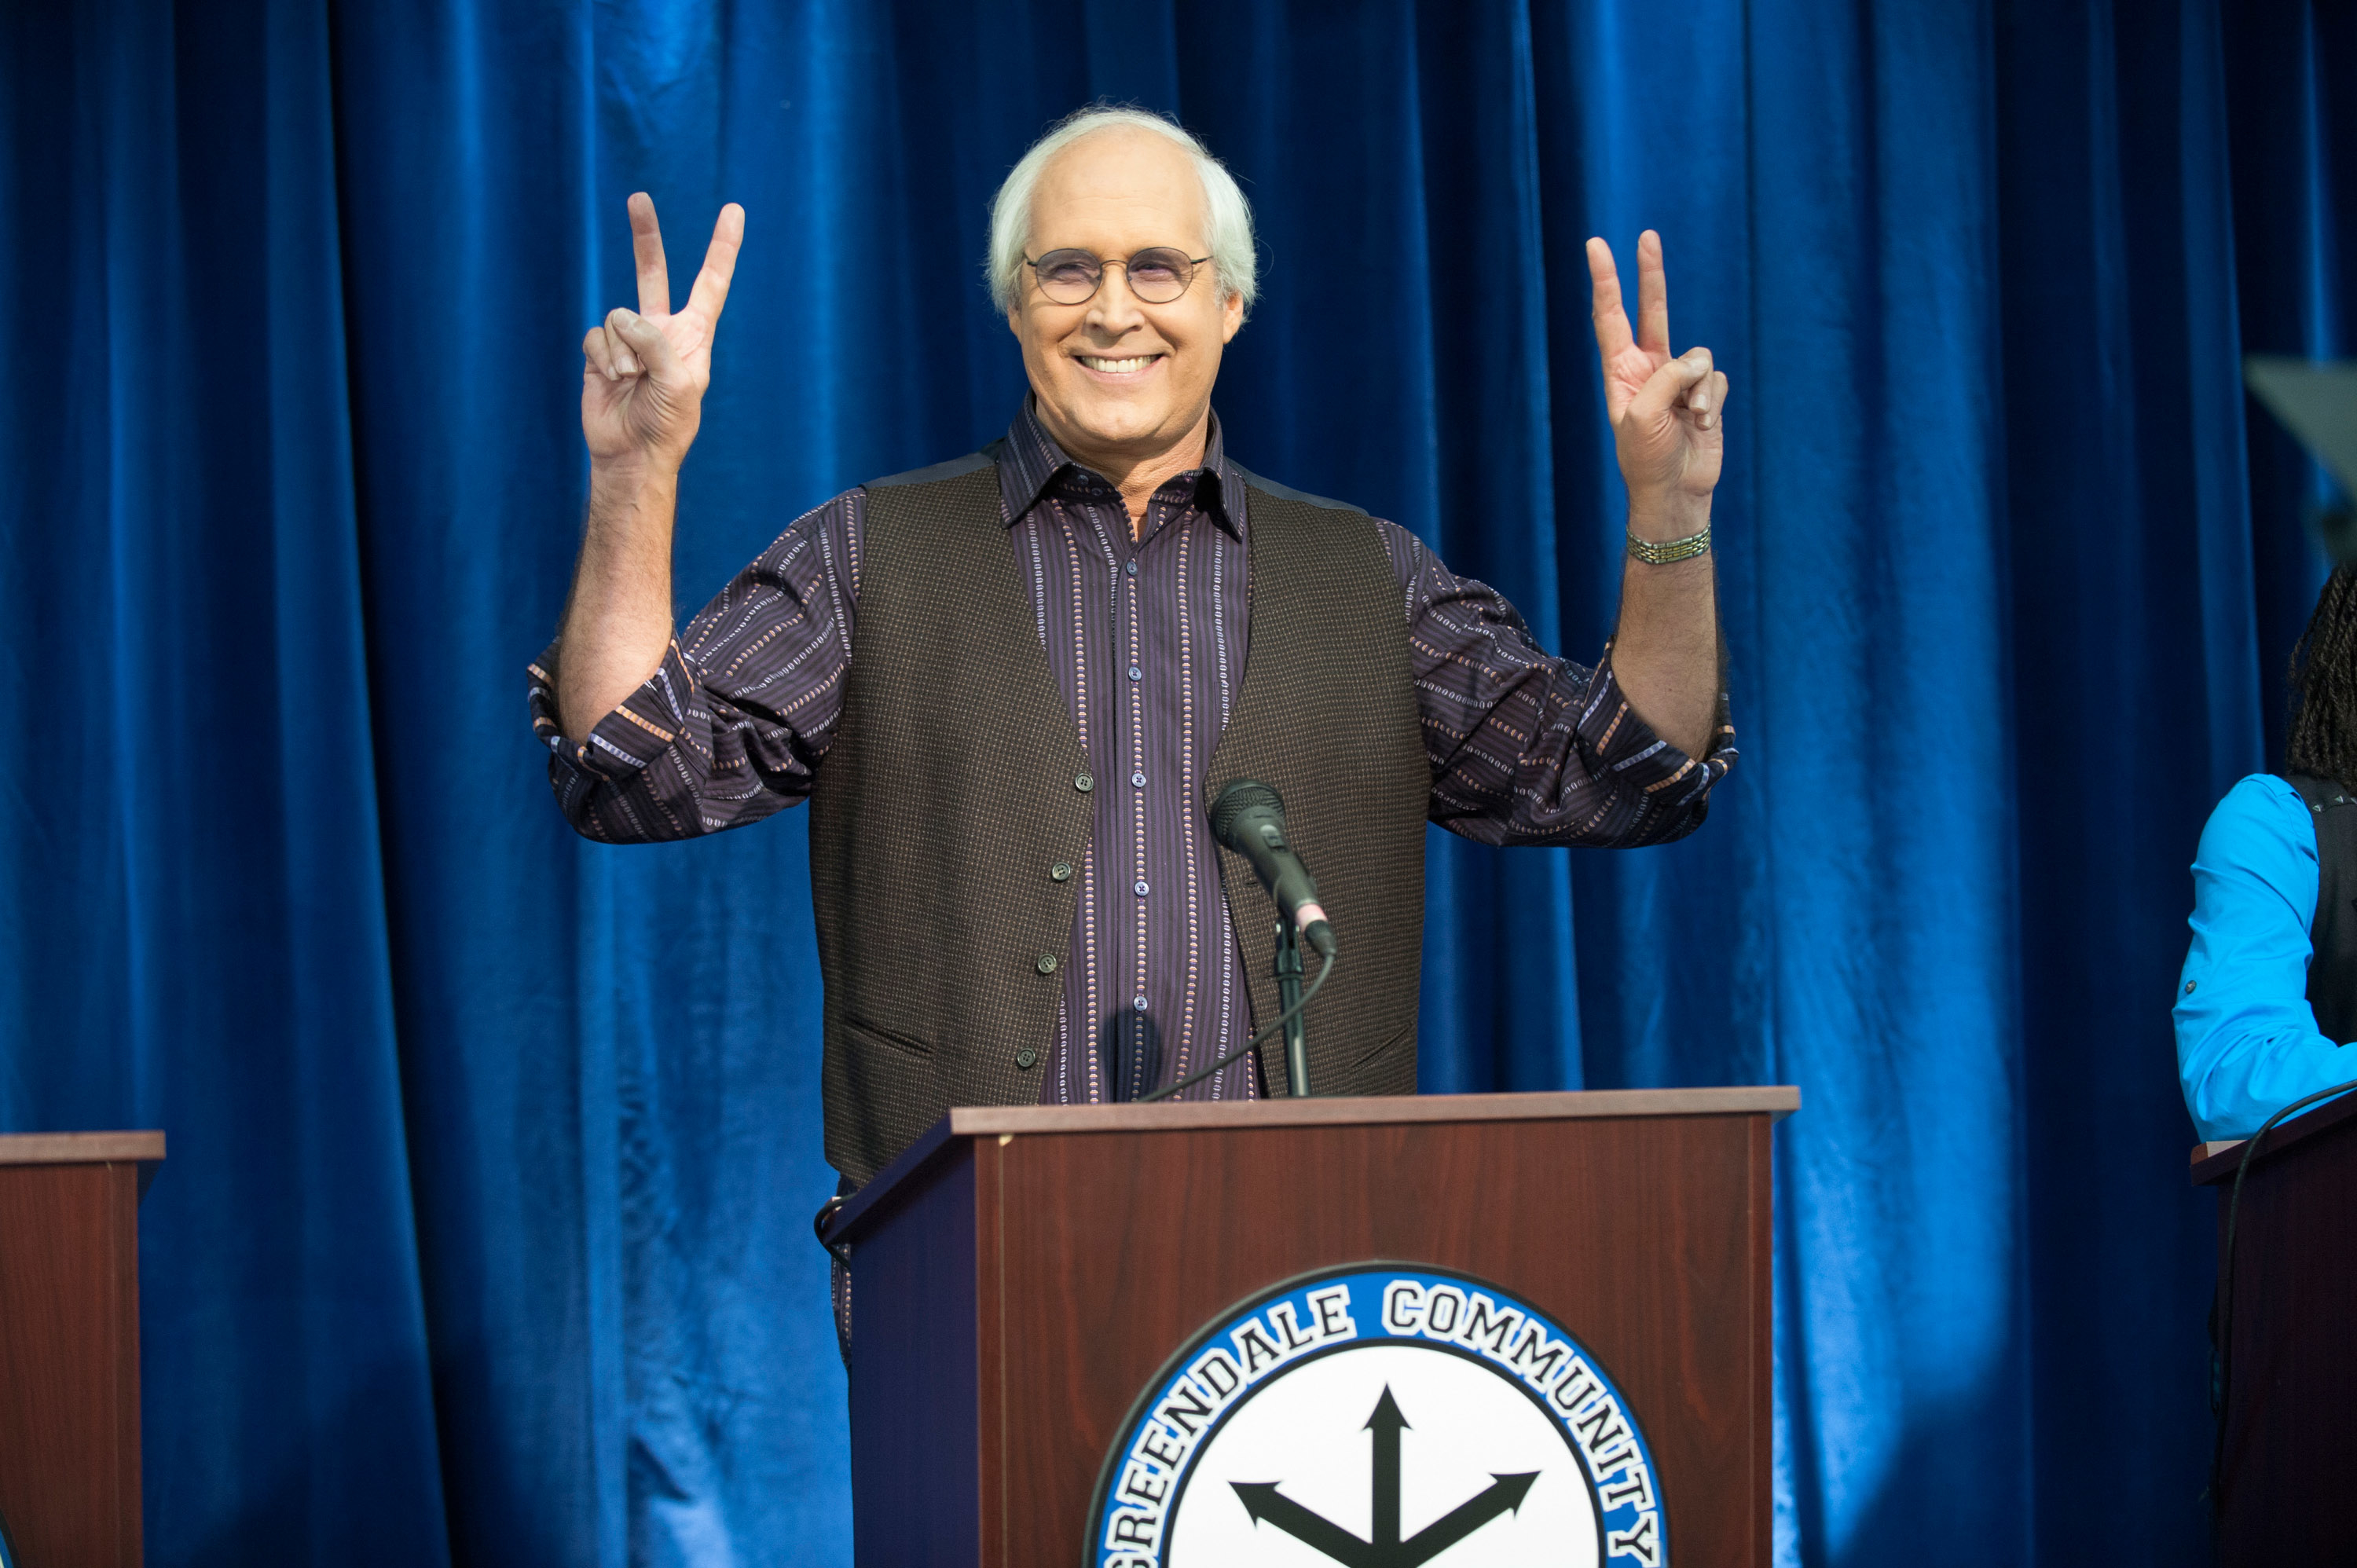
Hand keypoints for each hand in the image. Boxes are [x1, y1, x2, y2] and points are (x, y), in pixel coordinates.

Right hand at [581, 193, 744, 473]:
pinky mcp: (600, 351)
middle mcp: (661, 330)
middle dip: (645, 236)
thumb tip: (623, 319)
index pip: (711, 283)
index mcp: (693, 335)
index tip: (734, 211)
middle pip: (652, 272)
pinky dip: (604, 357)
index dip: (722, 248)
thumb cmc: (667, 424)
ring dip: (624, 352)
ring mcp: (628, 339)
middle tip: (638, 198)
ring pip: (618, 316)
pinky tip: (613, 381)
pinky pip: (596, 334)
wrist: (632, 454)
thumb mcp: (678, 383)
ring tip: (632, 381)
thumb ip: (656, 343)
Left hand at [1585, 230, 1728, 523]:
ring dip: (1698, 387)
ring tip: (1691, 418)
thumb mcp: (1645, 415)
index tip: (1596, 246)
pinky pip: (1716, 379)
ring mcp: (1678, 380)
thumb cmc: (1648, 459)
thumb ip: (1668, 376)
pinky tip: (1704, 426)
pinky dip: (1713, 401)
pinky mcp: (1705, 394)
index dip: (1606, 280)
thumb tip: (1698, 361)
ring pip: (1698, 356)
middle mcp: (1648, 369)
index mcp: (1620, 371)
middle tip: (1646, 235)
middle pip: (1652, 310)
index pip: (1611, 316)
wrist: (1676, 493)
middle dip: (1650, 274)